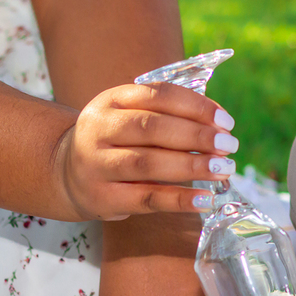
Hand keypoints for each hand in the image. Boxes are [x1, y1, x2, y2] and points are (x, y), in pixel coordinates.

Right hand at [57, 82, 238, 220]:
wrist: (66, 173)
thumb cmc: (116, 142)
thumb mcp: (131, 117)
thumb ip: (170, 116)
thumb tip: (220, 126)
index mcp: (111, 100)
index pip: (157, 95)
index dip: (195, 107)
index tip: (225, 121)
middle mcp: (100, 129)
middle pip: (152, 128)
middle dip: (196, 136)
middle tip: (229, 145)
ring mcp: (97, 164)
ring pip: (148, 163)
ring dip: (191, 166)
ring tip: (223, 169)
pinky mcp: (103, 197)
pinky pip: (147, 198)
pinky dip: (179, 199)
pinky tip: (206, 199)